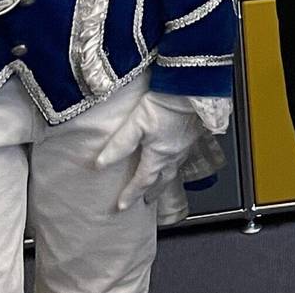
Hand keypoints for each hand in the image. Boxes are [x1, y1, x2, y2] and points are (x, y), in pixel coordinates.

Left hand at [93, 92, 206, 210]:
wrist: (192, 88)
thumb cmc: (165, 104)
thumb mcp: (136, 123)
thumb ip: (119, 145)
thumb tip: (100, 164)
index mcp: (159, 155)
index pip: (142, 181)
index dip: (131, 194)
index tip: (122, 206)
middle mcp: (174, 154)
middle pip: (162, 179)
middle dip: (153, 191)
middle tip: (146, 200)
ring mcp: (186, 145)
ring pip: (174, 168)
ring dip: (165, 178)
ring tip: (160, 181)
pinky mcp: (194, 134)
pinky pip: (183, 156)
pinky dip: (176, 162)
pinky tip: (174, 156)